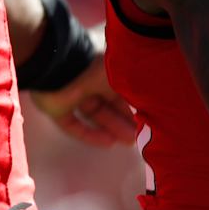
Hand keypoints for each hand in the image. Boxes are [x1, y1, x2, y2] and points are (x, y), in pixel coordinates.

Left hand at [29, 26, 136, 146]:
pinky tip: (108, 143)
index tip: (146, 120)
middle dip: (123, 119)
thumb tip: (153, 100)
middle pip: (107, 103)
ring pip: (93, 114)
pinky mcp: (55, 108)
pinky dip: (90, 134)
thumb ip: (135, 89)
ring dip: (111, 127)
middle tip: (139, 135)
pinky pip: (74, 124)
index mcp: (102, 66)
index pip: (119, 88)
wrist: (60, 66)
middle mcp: (86, 79)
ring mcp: (70, 93)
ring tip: (129, 142)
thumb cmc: (96, 66)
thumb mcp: (123, 76)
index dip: (132, 105)